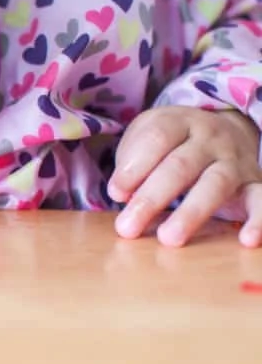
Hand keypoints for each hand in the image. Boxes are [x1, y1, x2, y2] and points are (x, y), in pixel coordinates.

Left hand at [108, 107, 261, 247]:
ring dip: (191, 213)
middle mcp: (210, 139)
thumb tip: (122, 194)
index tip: (115, 193)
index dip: (134, 167)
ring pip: (215, 185)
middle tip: (127, 228)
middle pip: (180, 166)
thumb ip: (132, 160)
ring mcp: (234, 161)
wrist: (226, 129)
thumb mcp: (146, 135)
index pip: (157, 139)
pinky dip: (260, 221)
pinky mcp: (254, 184)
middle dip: (151, 199)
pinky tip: (247, 240)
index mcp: (179, 123)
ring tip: (169, 239)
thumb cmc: (172, 142)